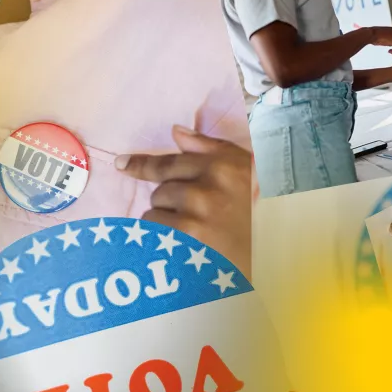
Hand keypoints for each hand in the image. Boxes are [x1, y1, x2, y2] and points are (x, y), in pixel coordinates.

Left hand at [115, 126, 250, 277]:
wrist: (271, 260)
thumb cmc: (255, 217)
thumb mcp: (242, 175)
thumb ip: (209, 150)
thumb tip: (176, 132)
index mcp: (224, 165)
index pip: (170, 162)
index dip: (142, 165)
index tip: (121, 165)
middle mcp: (211, 184)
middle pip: (160, 190)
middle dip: (170, 205)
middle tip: (198, 222)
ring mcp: (199, 210)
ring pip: (154, 212)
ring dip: (167, 224)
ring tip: (196, 235)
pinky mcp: (189, 236)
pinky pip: (153, 231)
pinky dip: (163, 241)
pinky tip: (187, 247)